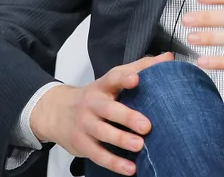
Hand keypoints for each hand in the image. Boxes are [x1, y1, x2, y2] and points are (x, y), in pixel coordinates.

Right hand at [30, 52, 173, 175]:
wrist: (56, 112)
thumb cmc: (93, 97)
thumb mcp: (111, 80)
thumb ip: (140, 68)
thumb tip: (167, 57)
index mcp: (102, 86)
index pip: (112, 78)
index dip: (124, 78)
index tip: (136, 79)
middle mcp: (92, 104)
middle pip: (108, 110)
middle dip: (127, 117)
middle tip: (146, 126)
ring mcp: (85, 125)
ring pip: (102, 133)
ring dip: (121, 141)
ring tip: (139, 146)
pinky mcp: (83, 144)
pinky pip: (98, 155)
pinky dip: (114, 163)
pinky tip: (130, 168)